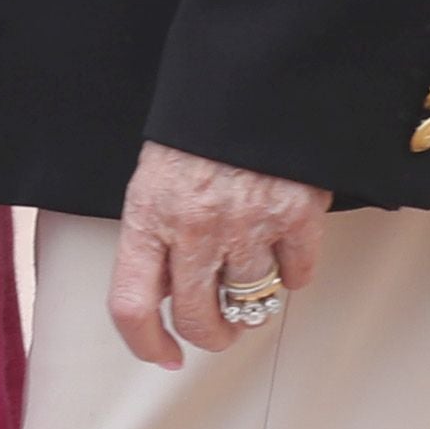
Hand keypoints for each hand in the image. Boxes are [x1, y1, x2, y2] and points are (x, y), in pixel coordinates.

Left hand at [106, 140, 329, 366]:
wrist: (255, 74)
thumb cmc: (199, 129)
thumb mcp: (156, 176)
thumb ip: (157, 235)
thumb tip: (168, 298)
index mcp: (149, 213)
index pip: (131, 304)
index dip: (146, 343)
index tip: (165, 354)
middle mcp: (195, 226)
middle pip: (199, 320)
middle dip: (212, 336)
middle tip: (220, 328)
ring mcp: (248, 223)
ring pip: (251, 304)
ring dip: (254, 304)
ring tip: (253, 279)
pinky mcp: (296, 215)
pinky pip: (298, 277)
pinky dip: (294, 273)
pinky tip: (284, 249)